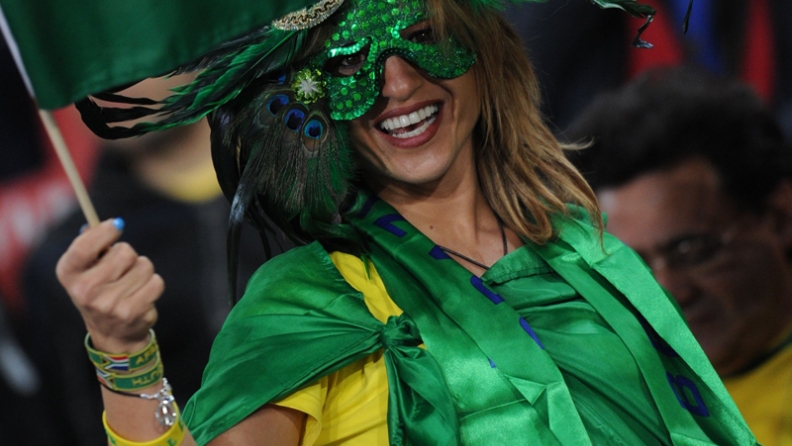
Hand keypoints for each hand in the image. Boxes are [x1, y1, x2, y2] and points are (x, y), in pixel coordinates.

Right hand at [56, 218, 163, 352]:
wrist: (112, 332)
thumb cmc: (100, 291)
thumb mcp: (88, 269)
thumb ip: (94, 244)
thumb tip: (113, 223)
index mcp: (68, 274)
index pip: (84, 246)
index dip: (104, 231)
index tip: (116, 225)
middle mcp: (84, 290)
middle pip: (124, 252)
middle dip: (129, 256)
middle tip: (122, 269)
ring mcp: (108, 304)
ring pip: (144, 266)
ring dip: (142, 271)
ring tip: (131, 284)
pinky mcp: (131, 312)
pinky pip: (156, 282)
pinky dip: (153, 284)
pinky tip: (141, 294)